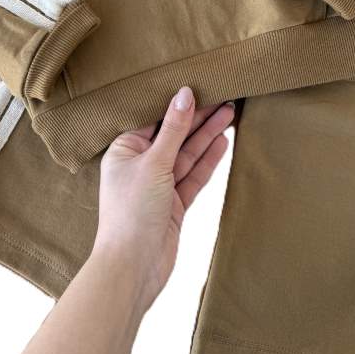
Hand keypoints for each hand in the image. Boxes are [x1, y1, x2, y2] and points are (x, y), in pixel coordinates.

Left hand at [93, 88, 233, 312]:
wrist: (133, 268)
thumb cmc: (131, 213)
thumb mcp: (153, 163)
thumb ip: (173, 129)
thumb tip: (184, 94)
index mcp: (124, 151)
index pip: (154, 120)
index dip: (177, 104)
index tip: (200, 85)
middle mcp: (139, 166)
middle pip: (174, 135)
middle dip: (198, 118)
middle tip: (225, 96)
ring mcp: (158, 185)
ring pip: (187, 154)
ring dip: (207, 135)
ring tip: (230, 112)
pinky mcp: (174, 204)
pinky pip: (193, 175)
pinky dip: (208, 160)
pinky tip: (224, 142)